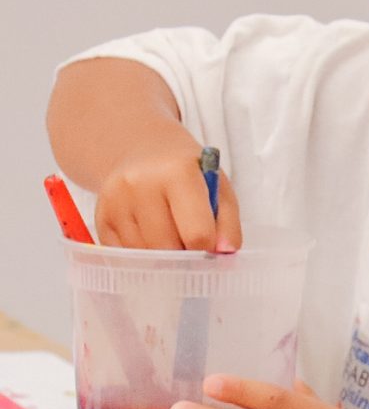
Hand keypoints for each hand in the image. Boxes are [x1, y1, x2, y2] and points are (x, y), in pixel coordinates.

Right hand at [95, 134, 240, 252]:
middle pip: (167, 248)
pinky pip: (124, 255)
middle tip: (189, 243)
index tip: (210, 248)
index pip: (197, 233)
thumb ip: (228, 223)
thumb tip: (224, 253)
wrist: (143, 151)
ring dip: (162, 258)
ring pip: (144, 255)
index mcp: (178, 173)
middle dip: (183, 255)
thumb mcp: (219, 189)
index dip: (208, 249)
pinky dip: (141, 255)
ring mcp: (116, 201)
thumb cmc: (188, 174)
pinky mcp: (101, 217)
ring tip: (170, 235)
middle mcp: (141, 184)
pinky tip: (149, 236)